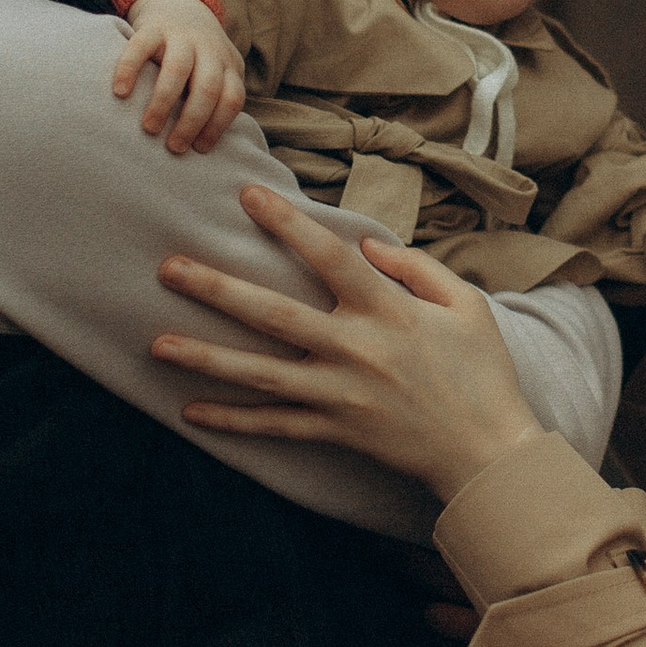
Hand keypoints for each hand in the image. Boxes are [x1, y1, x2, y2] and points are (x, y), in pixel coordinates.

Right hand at [115, 0, 247, 153]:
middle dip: (192, 121)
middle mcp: (208, 50)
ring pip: (178, 68)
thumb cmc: (198, 55)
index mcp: (227, 65)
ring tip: (150, 128)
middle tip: (174, 147)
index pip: (232, 98)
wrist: (180, 5)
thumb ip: (217, 98)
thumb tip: (203, 146)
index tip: (199, 149)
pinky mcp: (153, 27)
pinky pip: (141, 47)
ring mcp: (181, 36)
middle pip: (207, 87)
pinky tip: (119, 93)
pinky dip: (129, 70)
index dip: (218, 125)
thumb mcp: (216, 71)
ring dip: (164, 102)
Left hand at [153, 187, 543, 501]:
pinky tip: (190, 412)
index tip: (247, 194)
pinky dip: (233, 421)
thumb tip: (365, 246)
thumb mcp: (465, 305)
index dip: (287, 223)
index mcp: (388, 310)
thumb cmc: (483, 372)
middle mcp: (356, 350)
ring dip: (206, 358)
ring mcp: (341, 395)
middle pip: (274, 314)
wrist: (489, 452)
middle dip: (217, 289)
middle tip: (168, 268)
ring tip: (156, 343)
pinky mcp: (336, 431)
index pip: (328, 256)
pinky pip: (275, 426)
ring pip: (261, 375)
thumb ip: (415, 268)